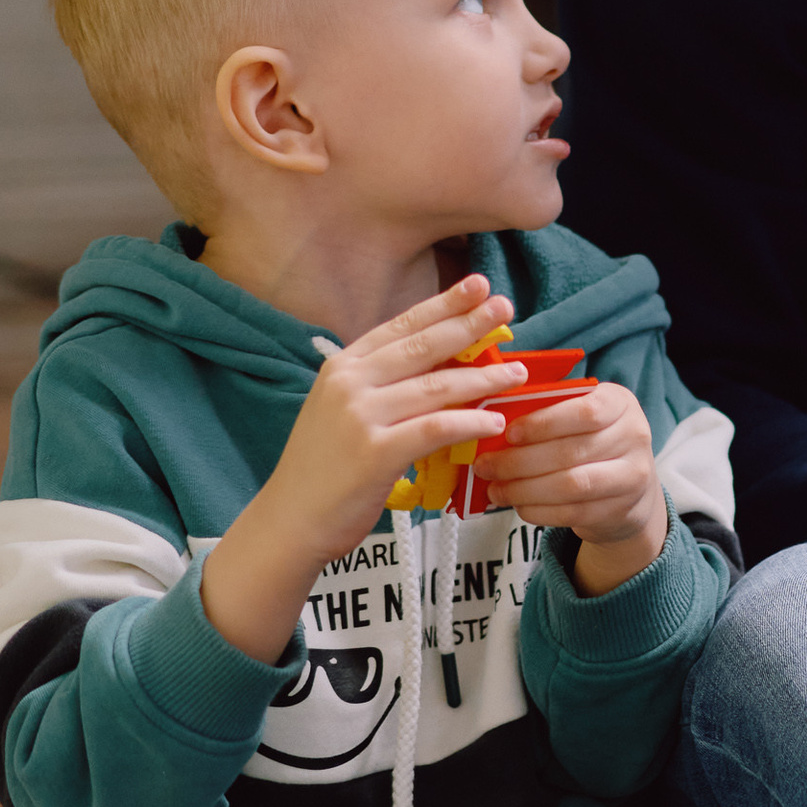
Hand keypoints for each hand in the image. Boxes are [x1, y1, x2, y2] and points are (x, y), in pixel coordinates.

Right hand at [202, 275, 519, 661]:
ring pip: (436, 386)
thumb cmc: (325, 468)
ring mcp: (360, 416)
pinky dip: (470, 422)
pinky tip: (495, 422)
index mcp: (344, 367)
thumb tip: (443, 364)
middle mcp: (350, 383)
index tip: (478, 286)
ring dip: (483, 377)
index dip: (444, 303)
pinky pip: (435, 429)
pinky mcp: (375, 452)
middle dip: (469, 324)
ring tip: (515, 372)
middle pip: (423, 346)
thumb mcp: (346, 411)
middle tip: (505, 308)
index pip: (402, 326)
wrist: (291, 520)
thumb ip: (385, 385)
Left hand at [486, 381, 667, 597]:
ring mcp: (632, 475)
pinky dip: (539, 511)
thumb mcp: (579, 415)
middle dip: (520, 461)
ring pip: (571, 485)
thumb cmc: (591, 441)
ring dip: (525, 489)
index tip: (508, 433)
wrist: (631, 486)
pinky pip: (573, 512)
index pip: (585, 410)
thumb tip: (493, 419)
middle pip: (571, 451)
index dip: (543, 423)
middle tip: (486, 466)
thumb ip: (547, 410)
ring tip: (496, 489)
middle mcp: (634, 436)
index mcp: (620, 402)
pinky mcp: (621, 509)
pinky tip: (518, 505)